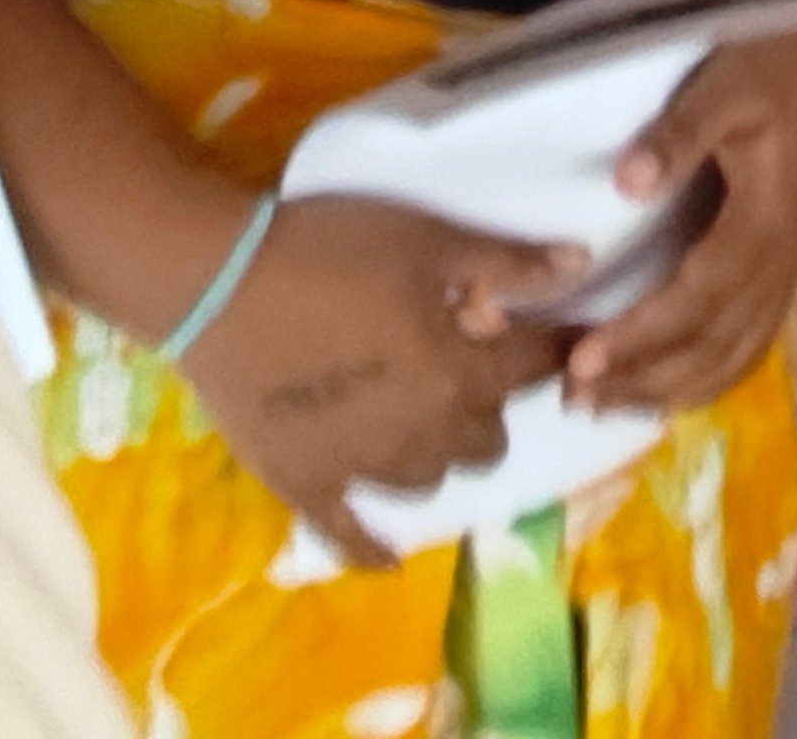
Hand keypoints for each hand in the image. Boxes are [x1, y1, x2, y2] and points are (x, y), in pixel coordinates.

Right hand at [173, 189, 579, 566]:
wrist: (217, 283)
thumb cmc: (331, 249)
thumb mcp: (428, 238)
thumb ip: (507, 261)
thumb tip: (580, 267)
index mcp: (457, 374)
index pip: (533, 368)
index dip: (553, 347)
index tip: (562, 337)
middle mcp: (420, 434)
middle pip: (487, 437)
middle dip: (489, 402)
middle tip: (467, 365)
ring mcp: (361, 468)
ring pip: (431, 480)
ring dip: (439, 451)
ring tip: (421, 418)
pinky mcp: (306, 485)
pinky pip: (351, 535)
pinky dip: (374, 549)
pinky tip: (391, 558)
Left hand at [564, 22, 796, 420]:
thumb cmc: (785, 63)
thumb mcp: (731, 83)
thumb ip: (681, 133)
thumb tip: (624, 186)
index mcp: (765, 223)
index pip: (695, 300)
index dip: (639, 336)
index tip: (581, 361)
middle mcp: (780, 261)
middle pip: (712, 345)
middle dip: (642, 378)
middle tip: (575, 398)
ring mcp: (789, 268)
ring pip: (734, 353)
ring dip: (670, 387)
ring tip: (606, 404)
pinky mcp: (789, 265)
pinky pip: (752, 341)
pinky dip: (708, 374)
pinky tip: (670, 384)